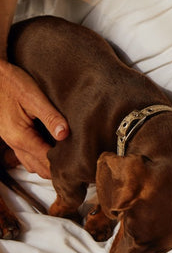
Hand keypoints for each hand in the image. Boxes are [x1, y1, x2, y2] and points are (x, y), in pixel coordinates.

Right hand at [0, 59, 68, 178]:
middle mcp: (15, 143)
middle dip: (58, 169)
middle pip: (40, 167)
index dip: (64, 165)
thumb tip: (65, 134)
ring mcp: (12, 140)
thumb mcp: (33, 97)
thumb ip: (50, 116)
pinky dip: (40, 157)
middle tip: (79, 167)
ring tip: (70, 159)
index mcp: (21, 137)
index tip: (81, 165)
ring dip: (49, 164)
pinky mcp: (12, 135)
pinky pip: (27, 154)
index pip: (47, 160)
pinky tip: (54, 149)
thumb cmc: (10, 83)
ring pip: (32, 163)